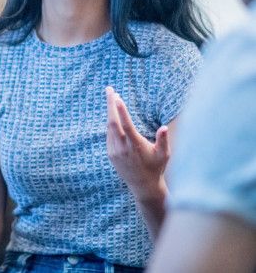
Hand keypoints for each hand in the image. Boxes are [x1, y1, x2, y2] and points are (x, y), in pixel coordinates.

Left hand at [105, 86, 168, 200]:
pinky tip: (114, 115)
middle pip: (112, 122)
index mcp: (135, 146)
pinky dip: (111, 123)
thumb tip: (164, 127)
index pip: (126, 125)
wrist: (143, 185)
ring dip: (110, 112)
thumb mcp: (164, 154)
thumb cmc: (156, 167)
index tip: (117, 97)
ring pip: (109, 127)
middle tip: (109, 89)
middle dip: (110, 104)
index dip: (121, 111)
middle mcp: (122, 148)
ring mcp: (114, 151)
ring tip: (113, 97)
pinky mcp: (110, 154)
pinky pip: (109, 134)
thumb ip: (163, 140)